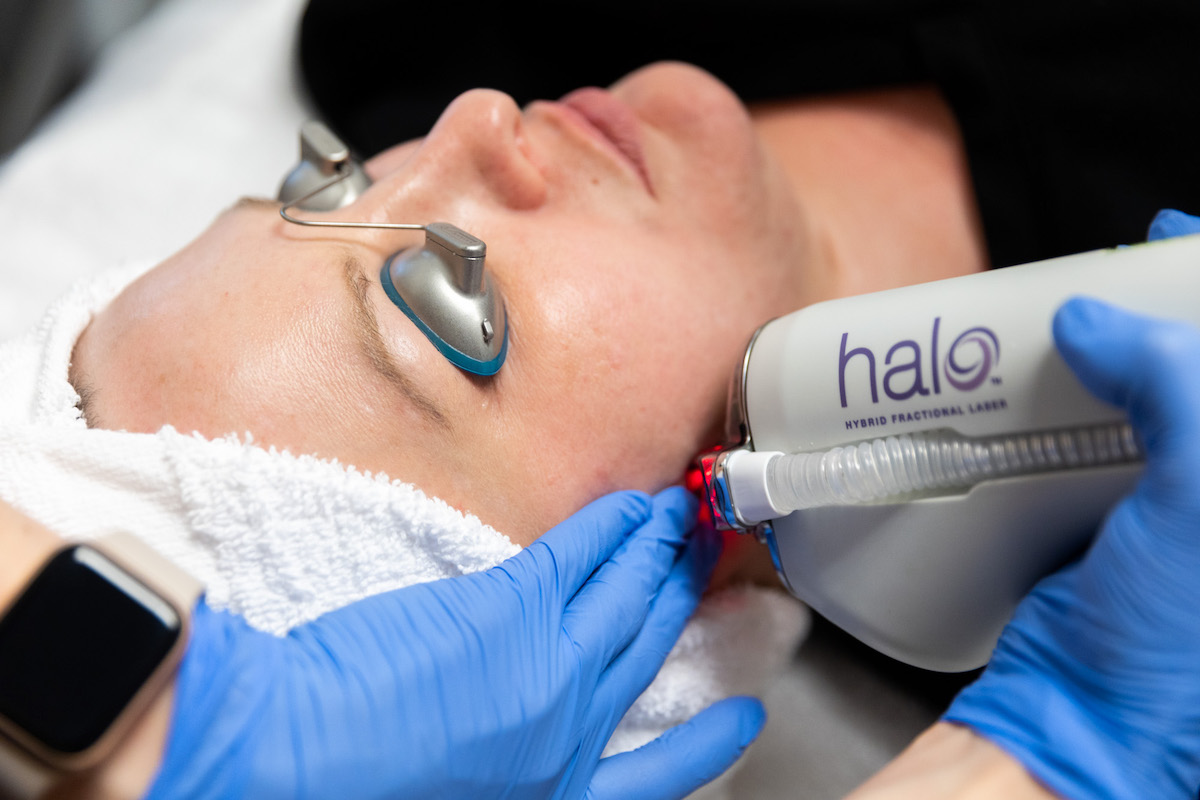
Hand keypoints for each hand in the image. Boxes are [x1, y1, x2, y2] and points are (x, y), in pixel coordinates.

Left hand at [143, 488, 763, 799]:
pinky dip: (611, 529)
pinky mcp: (511, 612)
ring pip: (627, 598)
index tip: (740, 716)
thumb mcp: (459, 796)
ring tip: (681, 518)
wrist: (280, 774)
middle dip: (682, 602)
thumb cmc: (344, 798)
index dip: (708, 743)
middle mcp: (569, 739)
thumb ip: (505, 770)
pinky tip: (628, 509)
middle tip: (706, 563)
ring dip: (658, 549)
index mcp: (555, 799)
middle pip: (648, 656)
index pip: (658, 777)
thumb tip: (511, 734)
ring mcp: (550, 672)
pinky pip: (581, 559)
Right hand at [943, 211, 1199, 799]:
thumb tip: (1101, 318)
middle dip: (1178, 308)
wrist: (1081, 726)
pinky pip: (1121, 430)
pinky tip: (1064, 373)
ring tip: (1097, 309)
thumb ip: (1178, 385)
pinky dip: (1094, 392)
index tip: (1180, 248)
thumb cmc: (1170, 649)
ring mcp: (1187, 509)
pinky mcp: (1131, 520)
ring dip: (1139, 341)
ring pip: (1169, 394)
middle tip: (1145, 266)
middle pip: (1199, 372)